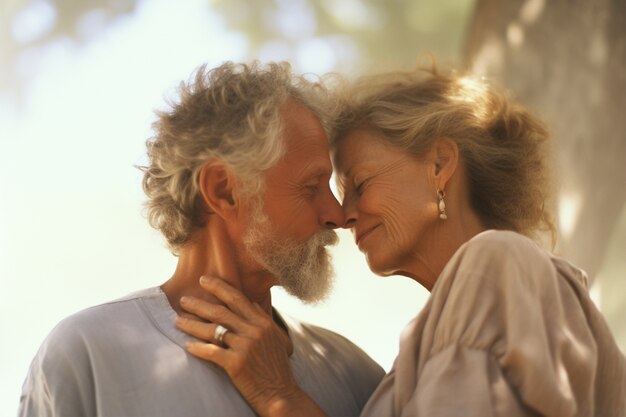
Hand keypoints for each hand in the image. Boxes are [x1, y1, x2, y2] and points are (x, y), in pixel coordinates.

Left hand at [176, 277, 324, 416]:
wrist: (280, 394)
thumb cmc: (277, 368)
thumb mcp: (278, 339)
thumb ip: (264, 320)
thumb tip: (252, 302)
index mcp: (263, 323)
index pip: (238, 299)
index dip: (219, 288)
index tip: (204, 280)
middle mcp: (254, 331)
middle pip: (221, 312)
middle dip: (199, 304)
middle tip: (183, 299)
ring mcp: (245, 347)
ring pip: (213, 330)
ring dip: (192, 324)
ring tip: (178, 320)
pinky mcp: (236, 364)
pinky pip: (211, 352)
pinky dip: (198, 348)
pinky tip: (187, 346)